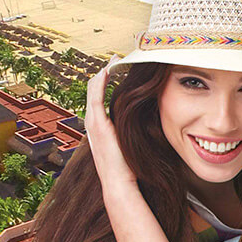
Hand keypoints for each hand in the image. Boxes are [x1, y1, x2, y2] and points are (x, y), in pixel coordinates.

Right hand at [85, 58, 136, 186]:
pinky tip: (106, 70)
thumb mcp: (130, 144)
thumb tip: (149, 121)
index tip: (118, 69)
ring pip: (93, 90)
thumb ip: (133, 131)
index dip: (106, 81)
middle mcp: (92, 122)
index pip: (100, 97)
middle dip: (103, 72)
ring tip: (112, 60)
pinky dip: (100, 82)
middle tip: (115, 59)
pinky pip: (96, 97)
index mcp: (100, 126)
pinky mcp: (97, 124)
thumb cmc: (128, 167)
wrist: (119, 182)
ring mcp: (92, 123)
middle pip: (94, 89)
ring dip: (102, 73)